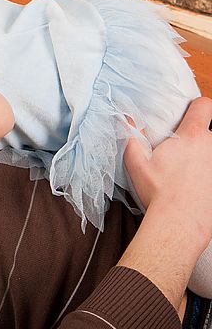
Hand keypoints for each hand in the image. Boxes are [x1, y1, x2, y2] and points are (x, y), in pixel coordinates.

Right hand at [124, 96, 211, 237]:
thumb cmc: (159, 193)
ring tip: (191, 170)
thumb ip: (131, 136)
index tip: (190, 113)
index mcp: (192, 136)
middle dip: (199, 136)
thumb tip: (126, 118)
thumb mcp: (136, 162)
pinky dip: (207, 174)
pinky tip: (197, 185)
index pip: (205, 105)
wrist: (180, 222)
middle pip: (211, 129)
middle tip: (184, 148)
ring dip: (204, 156)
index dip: (197, 106)